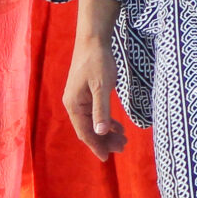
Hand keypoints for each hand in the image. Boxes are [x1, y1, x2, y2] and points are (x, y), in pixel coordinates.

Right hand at [62, 0, 126, 160]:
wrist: (93, 39)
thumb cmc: (97, 61)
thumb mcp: (102, 86)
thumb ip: (101, 110)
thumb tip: (100, 132)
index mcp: (74, 104)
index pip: (84, 132)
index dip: (96, 146)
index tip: (107, 158)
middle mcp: (73, 104)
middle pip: (88, 129)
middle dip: (105, 140)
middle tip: (123, 147)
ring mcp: (79, 99)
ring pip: (93, 122)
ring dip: (107, 132)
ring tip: (123, 139)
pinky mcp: (86, 93)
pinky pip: (94, 113)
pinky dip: (105, 121)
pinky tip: (117, 126)